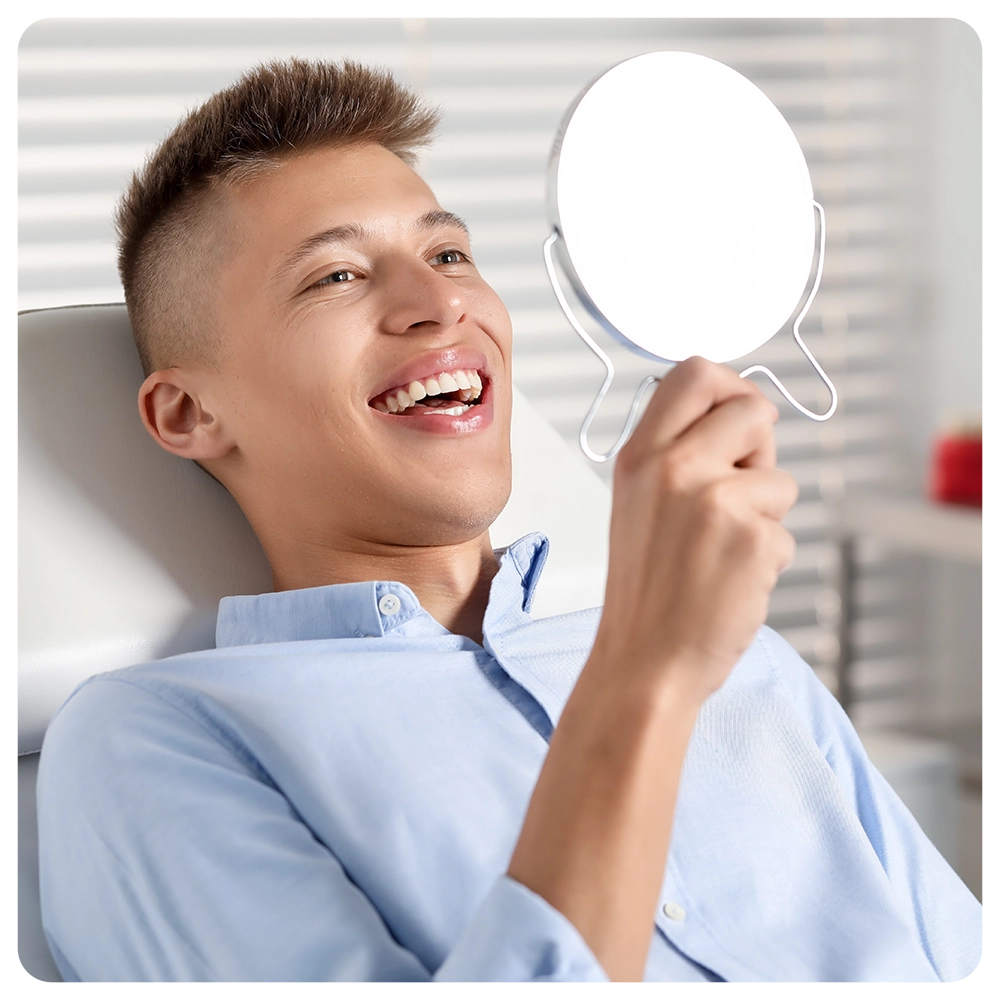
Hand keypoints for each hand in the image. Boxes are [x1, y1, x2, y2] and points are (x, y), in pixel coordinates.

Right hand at [592, 356, 798, 703]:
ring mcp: (714, 499)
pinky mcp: (752, 536)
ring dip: (766, 513)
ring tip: (723, 548)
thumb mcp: (637, 503)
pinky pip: (785, 530)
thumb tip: (738, 417)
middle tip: (739, 489)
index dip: (729, 386)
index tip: (738, 410)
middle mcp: (673, 467)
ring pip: (779, 477)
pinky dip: (768, 557)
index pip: (694, 373)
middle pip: (751, 408)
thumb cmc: (646, 591)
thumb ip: (676, 453)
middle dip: (760, 447)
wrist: (646, 659)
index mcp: (640, 455)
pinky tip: (732, 579)